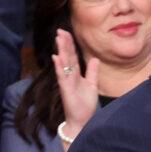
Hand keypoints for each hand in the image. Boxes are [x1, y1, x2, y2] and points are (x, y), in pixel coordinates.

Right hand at [52, 29, 98, 145]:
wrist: (81, 120)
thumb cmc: (85, 104)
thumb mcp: (92, 85)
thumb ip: (92, 72)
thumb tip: (95, 59)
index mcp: (76, 75)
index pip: (72, 56)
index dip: (70, 45)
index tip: (67, 33)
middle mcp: (70, 76)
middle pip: (67, 57)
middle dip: (64, 44)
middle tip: (60, 30)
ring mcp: (66, 82)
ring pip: (63, 63)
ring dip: (61, 51)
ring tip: (58, 38)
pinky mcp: (66, 90)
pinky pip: (62, 76)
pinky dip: (59, 67)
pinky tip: (56, 57)